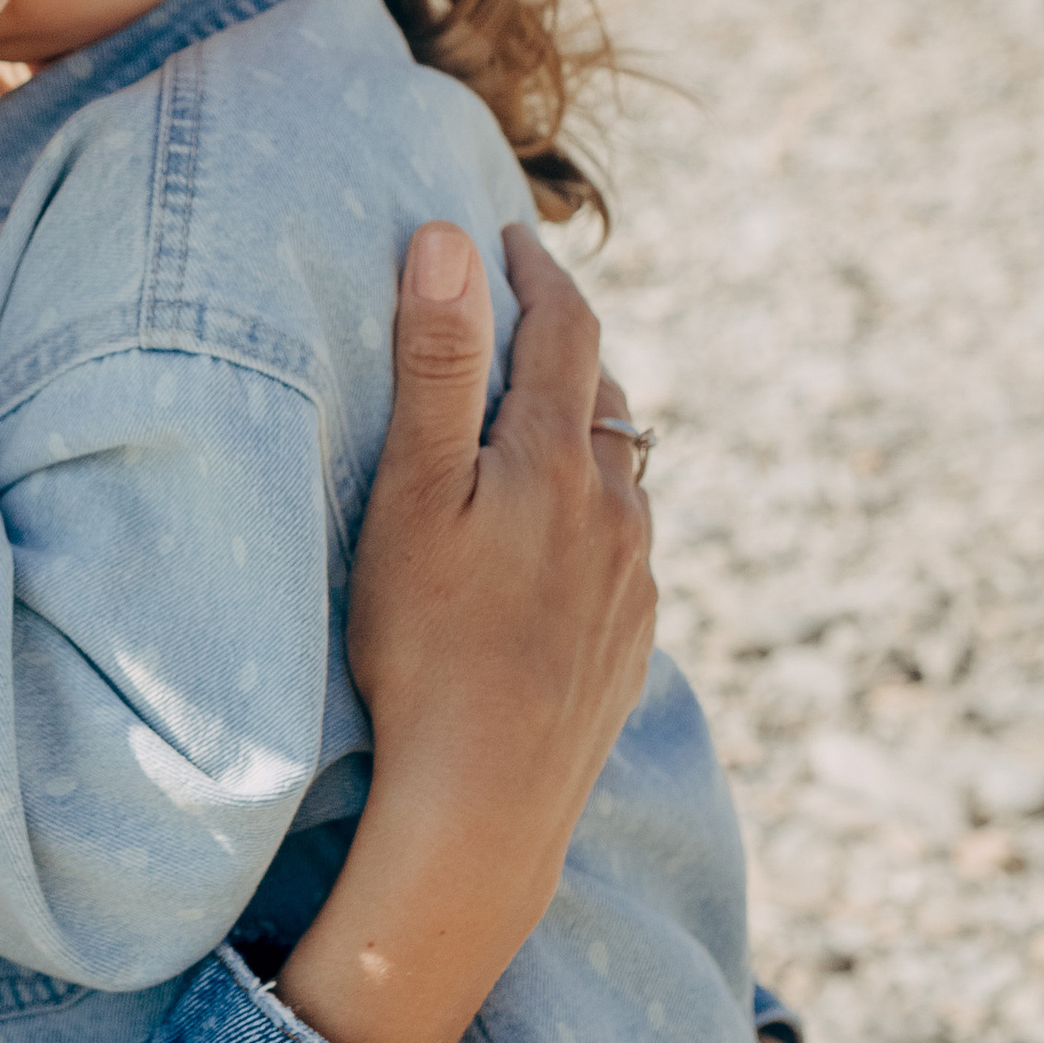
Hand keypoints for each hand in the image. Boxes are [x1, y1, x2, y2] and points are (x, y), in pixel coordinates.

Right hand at [279, 219, 657, 1042]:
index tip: (507, 238)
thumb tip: (448, 239)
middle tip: (522, 319)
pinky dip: (595, 513)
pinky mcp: (631, 642)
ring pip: (622, 474)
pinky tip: (558, 543)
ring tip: (539, 425)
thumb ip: (434, 363)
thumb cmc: (425, 645)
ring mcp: (632, 580)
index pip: (565, 328)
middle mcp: (617, 509)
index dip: (536, 273)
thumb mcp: (411, 492)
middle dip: (565, 346)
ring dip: (587, 432)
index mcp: (560, 459)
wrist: (486, 804)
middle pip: (604, 396)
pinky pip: (624, 547)